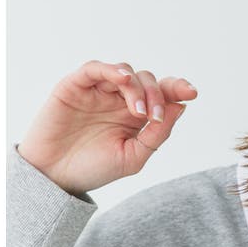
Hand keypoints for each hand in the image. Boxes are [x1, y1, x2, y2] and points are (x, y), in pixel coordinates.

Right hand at [17, 61, 198, 195]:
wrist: (55, 177)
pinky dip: (111, 70)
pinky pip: (95, 69)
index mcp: (136, 116)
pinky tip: (124, 79)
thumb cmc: (94, 169)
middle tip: (153, 116)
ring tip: (139, 112)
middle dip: (157, 95)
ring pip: (125, 72)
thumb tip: (180, 107)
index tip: (192, 92)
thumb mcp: (133, 157)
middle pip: (147, 80)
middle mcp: (119, 100)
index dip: (177, 88)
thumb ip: (157, 134)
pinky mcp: (74, 86)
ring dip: (137, 88)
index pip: (162, 94)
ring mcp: (97, 91)